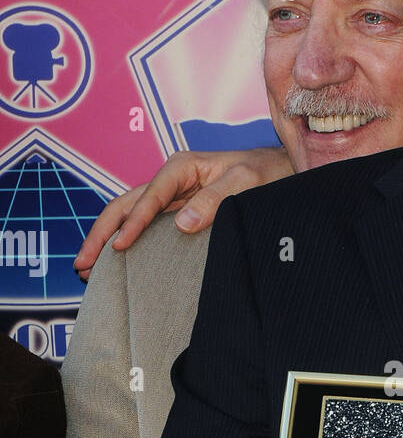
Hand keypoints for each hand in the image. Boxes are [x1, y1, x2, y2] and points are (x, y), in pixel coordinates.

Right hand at [73, 146, 293, 276]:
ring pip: (129, 217)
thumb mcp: (245, 182)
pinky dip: (127, 244)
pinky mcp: (179, 215)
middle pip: (125, 205)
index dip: (132, 223)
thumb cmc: (267, 173)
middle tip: (83, 264)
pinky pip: (146, 228)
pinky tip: (116, 265)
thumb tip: (181, 223)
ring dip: (106, 241)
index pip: (149, 197)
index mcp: (182, 167)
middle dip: (101, 234)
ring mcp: (173, 199)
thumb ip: (215, 199)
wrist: (283, 174)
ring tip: (87, 270)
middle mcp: (171, 181)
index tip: (118, 247)